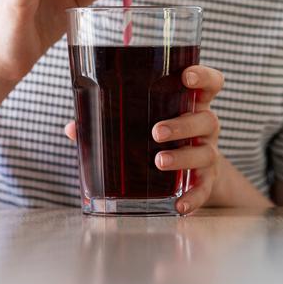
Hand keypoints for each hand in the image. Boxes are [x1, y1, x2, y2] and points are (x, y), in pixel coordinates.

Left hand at [64, 65, 224, 214]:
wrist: (192, 173)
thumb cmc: (160, 138)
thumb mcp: (141, 123)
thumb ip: (109, 121)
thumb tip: (72, 128)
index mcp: (190, 105)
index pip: (210, 84)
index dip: (203, 77)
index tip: (187, 77)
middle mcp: (204, 127)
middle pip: (206, 119)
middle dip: (182, 125)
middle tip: (156, 132)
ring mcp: (208, 153)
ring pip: (206, 152)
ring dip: (183, 157)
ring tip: (158, 161)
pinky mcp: (207, 180)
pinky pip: (204, 189)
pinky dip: (194, 197)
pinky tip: (179, 206)